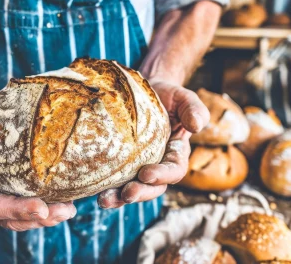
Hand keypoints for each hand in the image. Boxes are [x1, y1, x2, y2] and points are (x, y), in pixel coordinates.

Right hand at [0, 97, 76, 230]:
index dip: (16, 210)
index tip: (40, 208)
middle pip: (10, 218)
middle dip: (39, 219)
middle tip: (65, 212)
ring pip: (21, 217)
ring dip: (46, 217)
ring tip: (69, 210)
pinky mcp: (9, 189)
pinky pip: (27, 203)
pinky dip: (46, 205)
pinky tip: (65, 200)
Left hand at [98, 80, 208, 207]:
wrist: (143, 90)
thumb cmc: (167, 95)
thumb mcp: (183, 97)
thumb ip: (193, 109)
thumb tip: (197, 126)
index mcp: (176, 152)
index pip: (174, 170)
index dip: (162, 175)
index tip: (146, 174)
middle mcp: (158, 164)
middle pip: (153, 187)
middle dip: (141, 193)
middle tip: (127, 194)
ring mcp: (137, 167)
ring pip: (132, 189)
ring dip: (119, 197)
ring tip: (104, 200)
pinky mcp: (120, 165)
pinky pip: (114, 181)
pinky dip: (105, 188)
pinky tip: (93, 192)